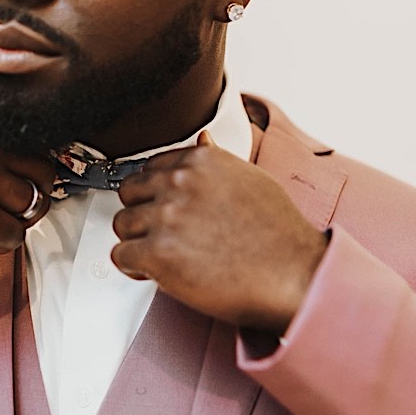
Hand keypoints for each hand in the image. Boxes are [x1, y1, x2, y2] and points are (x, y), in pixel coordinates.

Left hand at [111, 134, 327, 335]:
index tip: (169, 210)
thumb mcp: (251, 180)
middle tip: (167, 236)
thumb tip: (202, 138)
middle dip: (143, 215)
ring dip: (139, 243)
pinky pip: (120, 255)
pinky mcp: (157, 252)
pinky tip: (159, 271)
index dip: (157, 195)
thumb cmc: (278, 235)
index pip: (150, 168)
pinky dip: (135, 267)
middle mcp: (180, 183)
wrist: (295, 276)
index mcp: (201, 160)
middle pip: (129, 193)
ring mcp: (166, 217)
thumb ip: (217, 162)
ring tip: (169, 256)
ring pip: (122, 224)